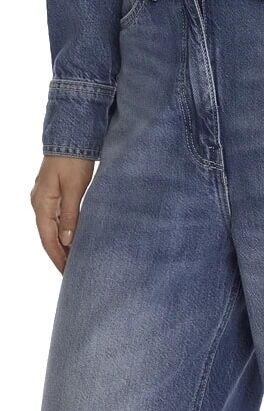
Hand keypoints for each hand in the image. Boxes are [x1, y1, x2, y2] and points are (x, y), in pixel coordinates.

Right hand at [30, 155, 95, 273]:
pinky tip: (74, 238)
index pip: (48, 240)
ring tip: (75, 260)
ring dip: (62, 245)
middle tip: (73, 272)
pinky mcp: (54, 193)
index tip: (68, 273)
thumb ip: (71, 216)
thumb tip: (67, 242)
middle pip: (48, 237)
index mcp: (42, 205)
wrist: (71, 137)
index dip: (58, 258)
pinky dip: (65, 231)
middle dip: (59, 255)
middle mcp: (40, 204)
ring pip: (52, 229)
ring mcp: (46, 198)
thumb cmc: (73, 161)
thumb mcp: (75, 189)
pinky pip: (57, 219)